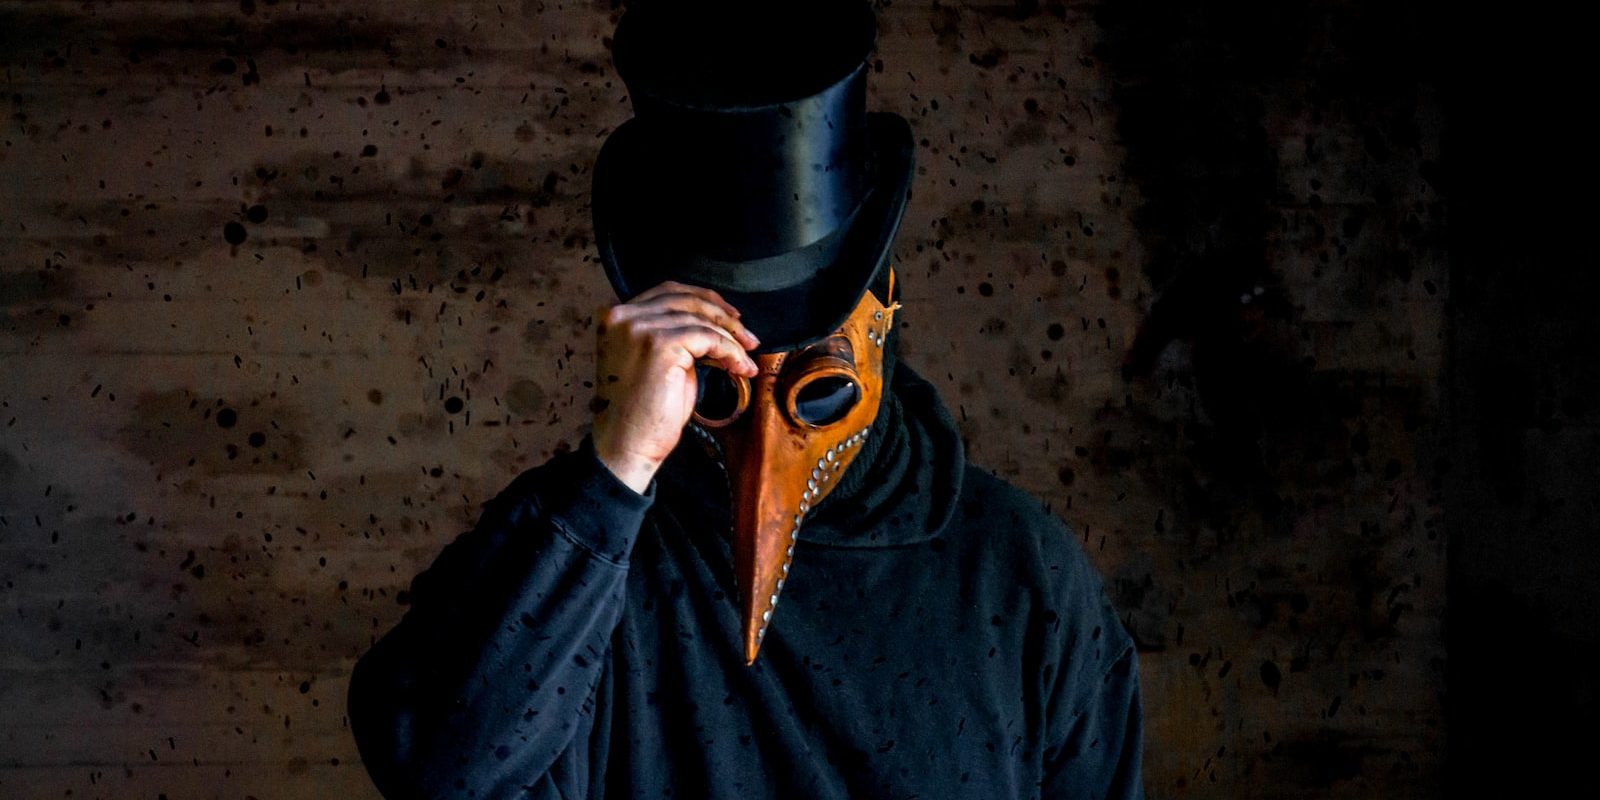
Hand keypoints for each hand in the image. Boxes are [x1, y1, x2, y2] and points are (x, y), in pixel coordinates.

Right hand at [591, 281, 760, 493]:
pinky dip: (729, 351)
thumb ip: (670, 334)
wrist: (626, 444)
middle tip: (747, 336)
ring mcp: (640, 328)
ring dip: (731, 338)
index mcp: (616, 316)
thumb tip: (713, 324)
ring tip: (745, 358)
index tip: (730, 315)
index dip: (704, 300)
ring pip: (700, 319)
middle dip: (723, 315)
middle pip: (685, 299)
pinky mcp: (660, 345)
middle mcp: (623, 316)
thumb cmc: (639, 411)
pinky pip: (709, 338)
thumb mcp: (653, 360)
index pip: (667, 291)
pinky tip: (738, 367)